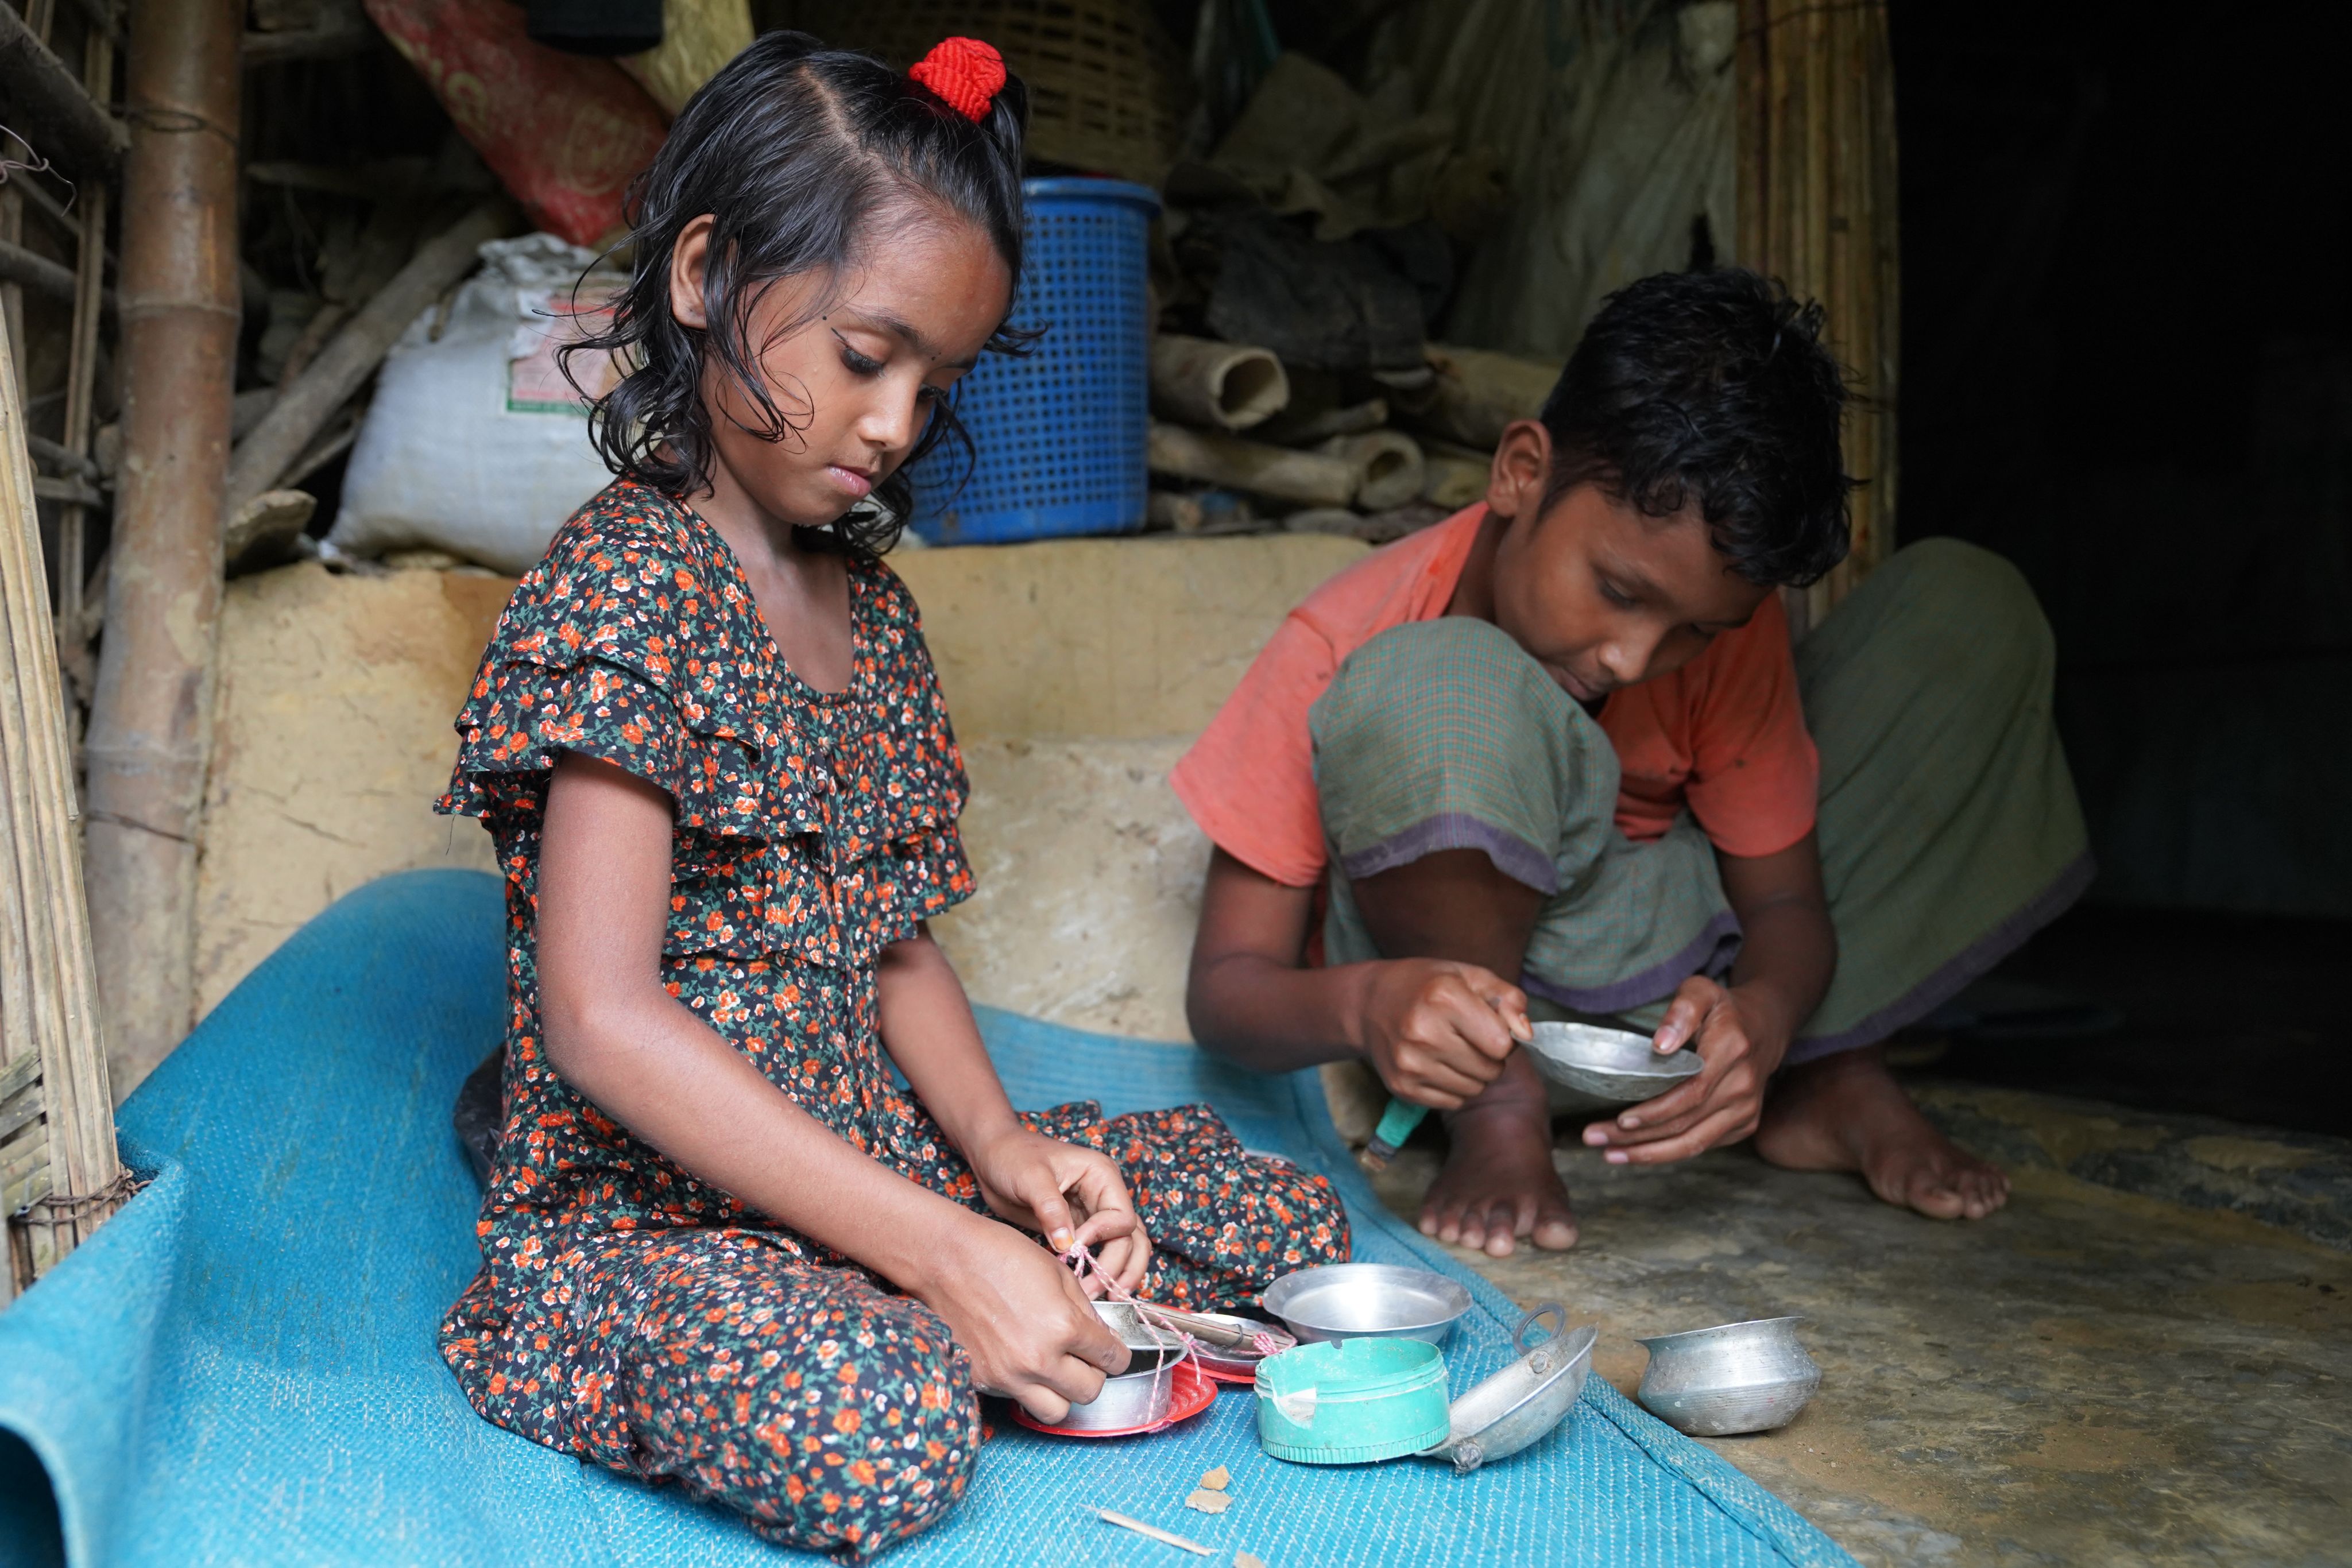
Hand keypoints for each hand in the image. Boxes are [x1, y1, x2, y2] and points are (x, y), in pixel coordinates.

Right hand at [908, 1211, 1131, 1423]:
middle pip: (1089, 1392)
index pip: (1111, 1359)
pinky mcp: (983, 1381)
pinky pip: (1019, 1400)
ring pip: (1056, 1411)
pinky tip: (1023, 1362)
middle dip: (1093, 1374)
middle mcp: (1038, 1359)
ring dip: (1063, 1392)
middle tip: (1084, 1357)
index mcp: (1063, 1327)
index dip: (1117, 1353)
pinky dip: (1028, 1388)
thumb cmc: (1001, 1255)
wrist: (945, 1260)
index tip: (1113, 1350)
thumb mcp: (1058, 1273)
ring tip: (1056, 1368)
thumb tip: (1101, 1338)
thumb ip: (1086, 1312)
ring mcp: (1008, 1376)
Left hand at [965, 1125, 1150, 1297]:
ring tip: (1103, 1299)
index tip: (1072, 1249)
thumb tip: (1068, 1246)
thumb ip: (1051, 1210)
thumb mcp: (1030, 1178)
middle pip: (1131, 1238)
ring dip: (1118, 1275)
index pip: (1122, 1218)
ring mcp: (1095, 1213)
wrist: (992, 1156)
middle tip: (1092, 1293)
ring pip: (1127, 1248)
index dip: (1101, 1238)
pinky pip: (1103, 1252)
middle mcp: (1106, 1195)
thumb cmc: (1012, 1156)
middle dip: (1115, 1267)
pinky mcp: (1081, 1228)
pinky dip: (1102, 1272)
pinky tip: (1087, 1289)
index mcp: (1101, 1176)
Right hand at [1356, 958, 1531, 1109]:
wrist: (1369, 1005)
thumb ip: (1508, 999)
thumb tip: (1527, 1034)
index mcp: (1444, 996)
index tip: (1486, 1023)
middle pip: (1491, 1069)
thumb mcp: (1470, 976)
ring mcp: (1410, 1063)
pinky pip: (1453, 1102)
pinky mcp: (1402, 1087)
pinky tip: (1438, 1063)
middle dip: (1490, 1057)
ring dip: (1474, 1073)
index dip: (1503, 1035)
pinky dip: (1454, 1086)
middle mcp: (1423, 1032)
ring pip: (1474, 1089)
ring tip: (1453, 1049)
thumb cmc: (1426, 987)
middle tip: (1469, 1037)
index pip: (1502, 1043)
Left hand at [1582, 976, 1787, 1164]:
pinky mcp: (1745, 1124)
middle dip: (1637, 1136)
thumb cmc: (1723, 1009)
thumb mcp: (1701, 991)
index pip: (1691, 1092)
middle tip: (1594, 1137)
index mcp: (1731, 1051)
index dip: (1656, 1111)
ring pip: (1694, 1143)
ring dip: (1649, 1153)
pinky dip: (1669, 1152)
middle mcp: (1743, 1086)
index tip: (1621, 1120)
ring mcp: (1746, 1109)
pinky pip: (1703, 1145)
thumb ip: (1681, 1011)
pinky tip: (1638, 1151)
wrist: (1766, 1027)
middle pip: (1685, 1123)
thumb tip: (1661, 1045)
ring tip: (1610, 1154)